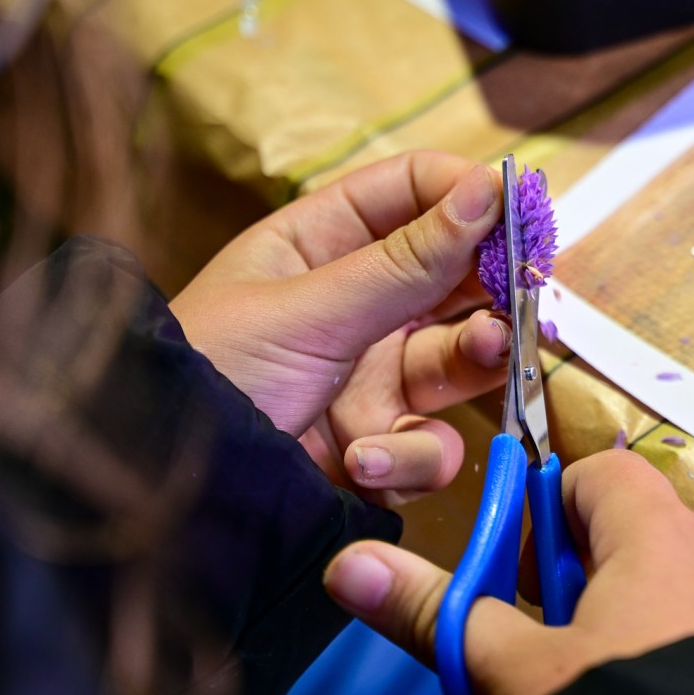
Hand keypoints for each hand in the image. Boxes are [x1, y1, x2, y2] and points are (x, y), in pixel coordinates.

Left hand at [169, 151, 508, 504]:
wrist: (167, 504)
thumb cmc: (208, 379)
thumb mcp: (308, 311)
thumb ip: (406, 261)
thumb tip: (485, 190)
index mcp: (320, 246)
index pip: (411, 193)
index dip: (467, 195)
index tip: (519, 210)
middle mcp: (355, 306)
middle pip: (453, 276)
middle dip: (493, 284)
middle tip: (526, 289)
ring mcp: (371, 378)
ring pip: (462, 358)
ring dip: (483, 355)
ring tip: (490, 351)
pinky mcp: (379, 446)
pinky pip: (433, 443)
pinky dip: (416, 453)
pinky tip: (367, 456)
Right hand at [322, 449, 693, 694]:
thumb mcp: (527, 677)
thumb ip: (443, 618)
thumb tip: (349, 566)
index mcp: (660, 537)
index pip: (601, 475)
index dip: (557, 510)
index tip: (533, 573)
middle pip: (660, 541)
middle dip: (615, 585)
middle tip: (581, 658)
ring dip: (680, 627)